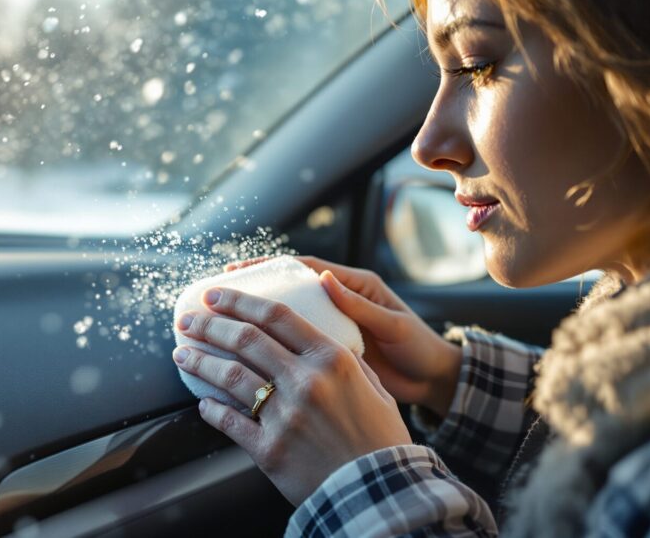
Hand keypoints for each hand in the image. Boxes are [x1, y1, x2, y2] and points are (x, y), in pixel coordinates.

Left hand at [172, 287, 410, 505]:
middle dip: (209, 325)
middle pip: (245, 340)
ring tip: (182, 354)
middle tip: (188, 321)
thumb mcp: (375, 388)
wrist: (378, 494)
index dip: (240, 301)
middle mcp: (305, 382)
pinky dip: (211, 410)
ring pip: (229, 376)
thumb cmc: (380, 441)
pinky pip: (229, 422)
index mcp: (331, 360)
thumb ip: (348, 361)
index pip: (276, 316)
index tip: (215, 294)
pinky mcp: (269, 449)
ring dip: (200, 361)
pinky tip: (202, 403)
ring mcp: (284, 416)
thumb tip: (327, 341)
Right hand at [226, 256, 461, 416]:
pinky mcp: (329, 352)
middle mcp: (337, 302)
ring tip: (222, 324)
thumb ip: (360, 305)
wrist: (434, 382)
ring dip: (256, 318)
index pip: (304, 268)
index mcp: (353, 286)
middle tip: (214, 296)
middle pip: (286, 290)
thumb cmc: (419, 348)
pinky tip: (247, 357)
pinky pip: (294, 343)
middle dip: (251, 290)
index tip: (236, 272)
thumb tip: (326, 280)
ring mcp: (331, 328)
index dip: (269, 267)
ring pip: (285, 318)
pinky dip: (272, 346)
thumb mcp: (392, 325)